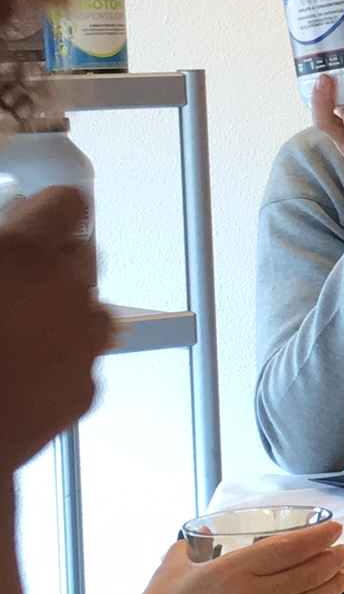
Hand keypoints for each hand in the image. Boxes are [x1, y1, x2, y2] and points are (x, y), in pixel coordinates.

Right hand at [0, 186, 112, 476]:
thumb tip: (7, 240)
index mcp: (27, 256)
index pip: (69, 204)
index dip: (46, 212)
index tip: (30, 219)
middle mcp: (69, 293)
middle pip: (82, 256)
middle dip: (52, 262)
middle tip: (12, 280)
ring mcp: (84, 344)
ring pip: (87, 309)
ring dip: (58, 312)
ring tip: (10, 332)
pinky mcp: (86, 390)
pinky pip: (80, 357)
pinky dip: (57, 358)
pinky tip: (16, 373)